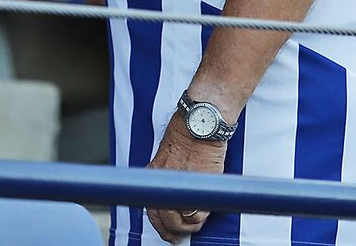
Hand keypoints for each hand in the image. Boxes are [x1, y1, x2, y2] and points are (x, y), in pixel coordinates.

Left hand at [145, 114, 228, 242]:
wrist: (202, 121)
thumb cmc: (190, 132)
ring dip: (191, 225)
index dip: (161, 226)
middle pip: (166, 220)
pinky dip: (201, 216)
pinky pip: (197, 213)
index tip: (169, 232)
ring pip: (183, 221)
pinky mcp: (197, 185)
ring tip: (197, 221)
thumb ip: (169, 176)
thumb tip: (175, 198)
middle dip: (176, 231)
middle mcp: (162, 181)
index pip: (152, 211)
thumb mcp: (169, 154)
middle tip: (184, 233)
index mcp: (154, 174)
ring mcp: (180, 185)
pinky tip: (204, 211)